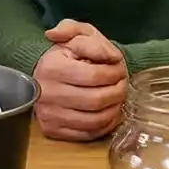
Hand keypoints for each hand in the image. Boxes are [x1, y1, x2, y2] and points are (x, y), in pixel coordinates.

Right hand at [32, 21, 126, 141]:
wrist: (47, 73)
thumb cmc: (67, 54)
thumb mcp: (77, 34)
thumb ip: (84, 35)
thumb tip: (89, 47)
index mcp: (52, 67)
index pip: (95, 76)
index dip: (114, 72)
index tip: (119, 68)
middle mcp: (47, 93)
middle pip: (96, 100)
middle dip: (117, 92)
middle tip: (122, 84)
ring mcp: (48, 115)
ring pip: (94, 120)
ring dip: (114, 110)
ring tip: (117, 98)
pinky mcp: (53, 130)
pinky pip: (87, 134)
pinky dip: (104, 125)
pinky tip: (108, 112)